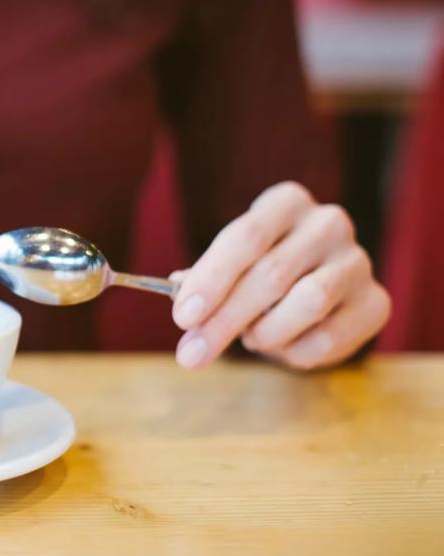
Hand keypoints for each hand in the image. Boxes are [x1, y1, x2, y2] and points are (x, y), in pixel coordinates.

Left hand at [171, 181, 390, 370]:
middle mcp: (328, 224)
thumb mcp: (229, 266)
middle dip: (224, 320)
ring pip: (308, 303)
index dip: (211, 279)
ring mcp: (358, 262)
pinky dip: (294, 352)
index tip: (183, 317)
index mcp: (286, 203)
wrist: (317, 290)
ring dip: (265, 333)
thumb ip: (204, 280)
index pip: (246, 237)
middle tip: (192, 353)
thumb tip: (180, 295)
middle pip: (272, 274)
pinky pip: (330, 338)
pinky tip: (282, 347)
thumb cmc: (259, 270)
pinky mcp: (376, 303)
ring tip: (250, 338)